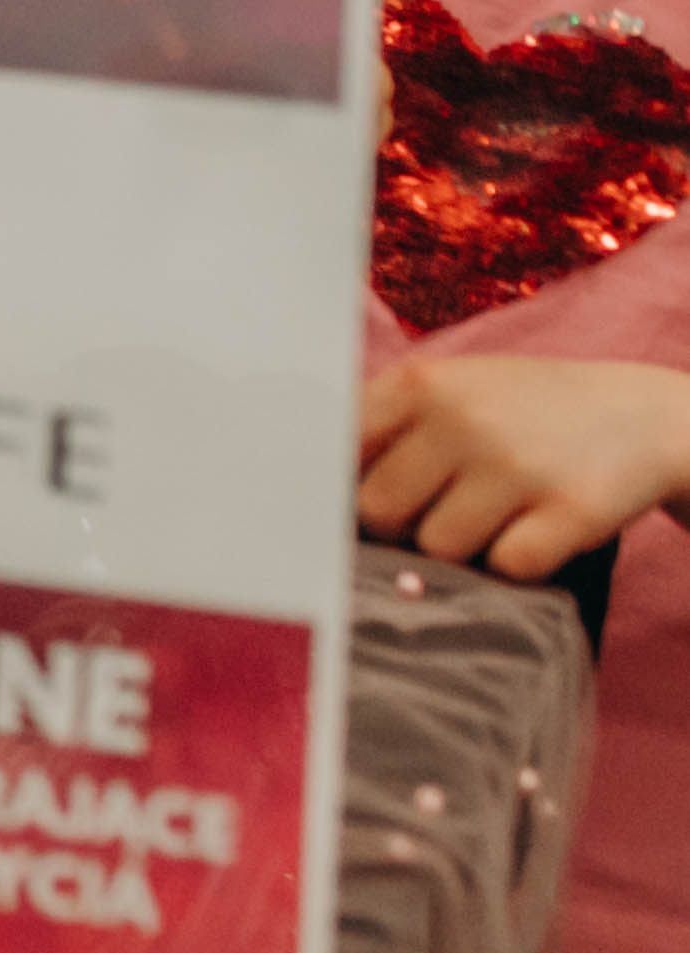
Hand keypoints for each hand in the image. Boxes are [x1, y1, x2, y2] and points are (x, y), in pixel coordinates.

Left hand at [356, 350, 689, 576]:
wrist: (642, 415)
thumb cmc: (521, 411)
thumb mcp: (450, 391)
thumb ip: (383, 428)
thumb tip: (311, 498)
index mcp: (420, 384)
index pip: (335, 452)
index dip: (331, 492)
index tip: (335, 513)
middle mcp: (462, 419)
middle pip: (377, 511)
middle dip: (397, 527)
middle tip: (433, 514)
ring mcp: (517, 466)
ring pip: (437, 548)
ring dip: (458, 550)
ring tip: (491, 517)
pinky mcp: (569, 513)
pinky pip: (505, 569)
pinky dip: (513, 564)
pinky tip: (532, 531)